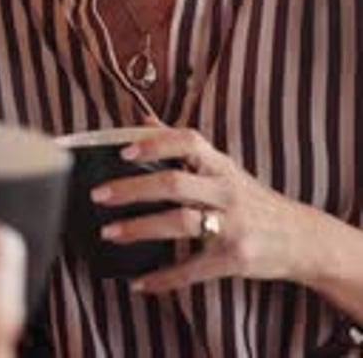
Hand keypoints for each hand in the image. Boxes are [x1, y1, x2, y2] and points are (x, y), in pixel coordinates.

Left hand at [91, 126, 309, 294]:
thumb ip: (184, 147)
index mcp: (221, 165)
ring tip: (109, 233)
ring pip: (180, 222)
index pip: (187, 141)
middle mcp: (227, 190)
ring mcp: (233, 225)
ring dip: (140, 229)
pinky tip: (139, 282)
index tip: (122, 150)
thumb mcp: (224, 167)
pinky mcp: (234, 259)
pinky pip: (193, 269)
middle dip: (133, 189)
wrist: (301, 237)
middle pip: (175, 183)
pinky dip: (164, 278)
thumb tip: (144, 118)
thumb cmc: (252, 199)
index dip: (155, 142)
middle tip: (99, 195)